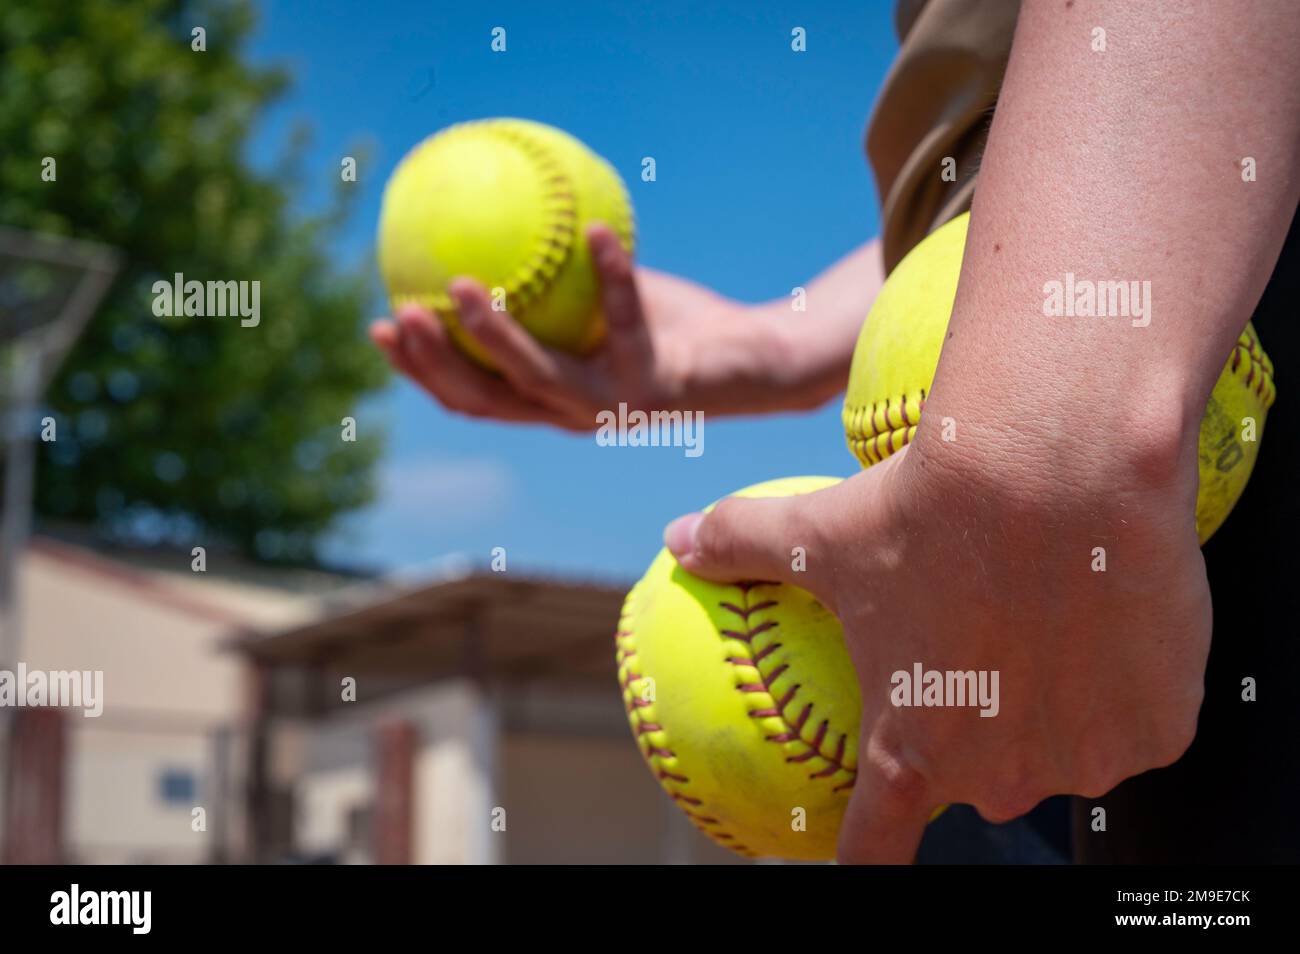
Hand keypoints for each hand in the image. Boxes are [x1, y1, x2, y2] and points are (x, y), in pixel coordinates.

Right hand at [370, 225, 813, 429]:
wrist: (754, 361)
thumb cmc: (674, 325)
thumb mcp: (606, 298)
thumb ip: (556, 276)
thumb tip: (506, 214)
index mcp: (551, 398)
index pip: (470, 396)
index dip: (420, 372)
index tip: (378, 328)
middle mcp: (572, 413)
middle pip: (484, 400)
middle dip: (434, 363)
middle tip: (396, 312)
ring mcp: (612, 408)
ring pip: (537, 377)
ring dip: (494, 332)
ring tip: (462, 282)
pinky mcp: (655, 391)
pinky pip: (627, 324)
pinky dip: (613, 275)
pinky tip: (597, 230)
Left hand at [664, 434, 1210, 863]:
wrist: (1059, 464)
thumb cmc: (929, 507)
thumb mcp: (819, 527)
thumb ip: (741, 542)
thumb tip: (675, 536)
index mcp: (910, 748)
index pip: (875, 849)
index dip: (863, 857)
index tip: (858, 851)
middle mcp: (997, 776)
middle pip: (980, 779)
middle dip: (976, 726)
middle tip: (978, 647)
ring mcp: (1085, 759)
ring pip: (1062, 744)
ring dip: (1051, 700)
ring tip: (1043, 612)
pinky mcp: (1157, 731)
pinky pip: (1133, 716)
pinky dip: (1120, 677)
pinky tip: (1103, 611)